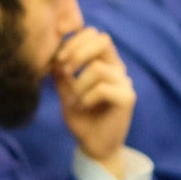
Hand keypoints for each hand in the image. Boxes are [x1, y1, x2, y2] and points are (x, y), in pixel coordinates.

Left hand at [53, 27, 135, 173]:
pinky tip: (84, 107)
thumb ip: (62, 72)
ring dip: (78, 84)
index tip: (58, 60)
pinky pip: (102, 88)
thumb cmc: (81, 117)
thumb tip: (53, 53)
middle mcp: (117, 68)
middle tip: (65, 72)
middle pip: (102, 40)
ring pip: (97, 68)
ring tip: (75, 100)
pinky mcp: (127, 98)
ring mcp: (124, 82)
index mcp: (104, 62)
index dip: (74, 41)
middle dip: (77, 52)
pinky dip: (87, 97)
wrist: (94, 146)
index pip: (93, 34)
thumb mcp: (66, 91)